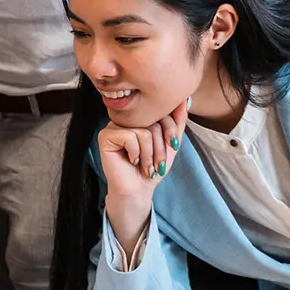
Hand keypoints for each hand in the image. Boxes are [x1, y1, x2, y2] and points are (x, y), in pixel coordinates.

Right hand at [99, 99, 187, 253]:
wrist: (139, 188)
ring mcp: (114, 126)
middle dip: (160, 147)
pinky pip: (129, 137)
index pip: (161, 111)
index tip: (172, 148)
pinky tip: (131, 160)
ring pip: (143, 131)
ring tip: (145, 164)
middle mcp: (126, 118)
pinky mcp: (105, 136)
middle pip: (153, 122)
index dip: (171, 131)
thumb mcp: (170, 144)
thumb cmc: (153, 167)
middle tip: (157, 163)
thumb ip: (177, 123)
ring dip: (149, 154)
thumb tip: (183, 101)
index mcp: (140, 117)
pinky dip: (136, 153)